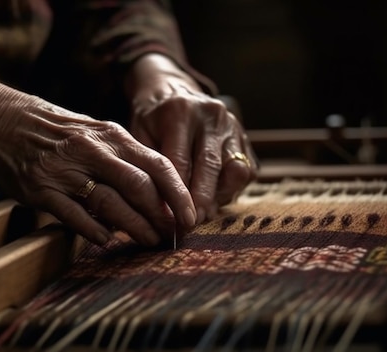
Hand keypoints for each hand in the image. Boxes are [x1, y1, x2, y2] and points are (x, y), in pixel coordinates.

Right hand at [0, 60, 196, 245]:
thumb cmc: (53, 129)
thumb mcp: (93, 131)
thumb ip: (122, 157)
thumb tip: (154, 192)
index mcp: (110, 134)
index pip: (158, 164)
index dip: (179, 194)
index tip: (190, 217)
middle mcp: (92, 151)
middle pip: (140, 188)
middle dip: (162, 216)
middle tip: (172, 235)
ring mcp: (65, 171)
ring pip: (111, 205)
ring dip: (135, 228)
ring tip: (149, 241)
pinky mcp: (40, 190)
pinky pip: (76, 217)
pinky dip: (96, 231)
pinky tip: (107, 239)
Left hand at [126, 54, 256, 223]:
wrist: (173, 91)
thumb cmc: (151, 120)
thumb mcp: (139, 134)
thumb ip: (150, 165)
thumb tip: (162, 208)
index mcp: (180, 112)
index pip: (180, 163)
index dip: (176, 195)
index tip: (172, 221)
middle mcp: (211, 116)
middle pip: (210, 168)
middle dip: (200, 201)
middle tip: (190, 225)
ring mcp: (233, 125)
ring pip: (235, 171)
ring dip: (219, 196)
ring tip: (203, 213)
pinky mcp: (245, 137)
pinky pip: (247, 171)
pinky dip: (231, 189)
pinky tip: (214, 199)